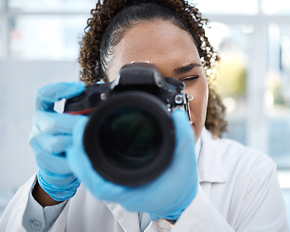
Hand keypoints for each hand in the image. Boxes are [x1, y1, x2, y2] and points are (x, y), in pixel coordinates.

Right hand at [29, 82, 85, 201]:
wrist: (57, 166)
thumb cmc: (68, 138)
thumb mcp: (72, 122)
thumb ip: (83, 109)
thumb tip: (101, 89)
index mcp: (44, 112)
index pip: (43, 95)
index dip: (60, 89)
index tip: (80, 87)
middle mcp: (37, 126)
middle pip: (54, 122)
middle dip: (75, 124)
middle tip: (90, 125)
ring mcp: (38, 144)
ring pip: (57, 143)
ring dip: (76, 144)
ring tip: (89, 143)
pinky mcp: (42, 161)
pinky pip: (60, 162)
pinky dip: (74, 161)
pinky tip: (82, 159)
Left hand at [67, 110, 197, 220]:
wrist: (181, 201)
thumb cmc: (181, 186)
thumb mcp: (185, 160)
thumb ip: (182, 137)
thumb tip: (175, 115)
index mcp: (134, 192)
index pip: (100, 186)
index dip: (84, 167)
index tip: (75, 147)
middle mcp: (123, 193)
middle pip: (90, 179)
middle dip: (78, 156)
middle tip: (75, 131)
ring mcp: (120, 189)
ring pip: (93, 177)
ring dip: (83, 158)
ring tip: (79, 135)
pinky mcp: (120, 183)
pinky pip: (100, 174)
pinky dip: (91, 161)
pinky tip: (90, 146)